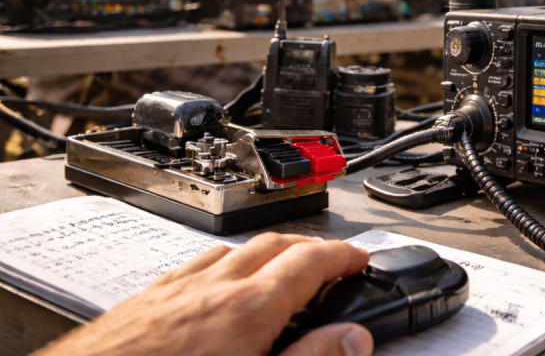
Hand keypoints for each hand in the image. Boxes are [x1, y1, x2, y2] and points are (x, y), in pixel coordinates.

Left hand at [33, 233, 373, 355]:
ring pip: (233, 250)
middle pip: (274, 245)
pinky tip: (218, 282)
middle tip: (331, 262)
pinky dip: (225, 263)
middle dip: (310, 247)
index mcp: (247, 310)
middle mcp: (212, 287)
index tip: (358, 260)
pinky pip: (196, 263)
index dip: (343, 256)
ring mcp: (176, 289)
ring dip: (267, 252)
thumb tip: (352, 339)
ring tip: (282, 268)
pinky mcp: (146, 298)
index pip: (310, 262)